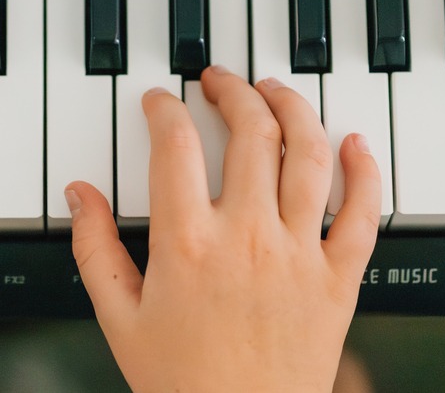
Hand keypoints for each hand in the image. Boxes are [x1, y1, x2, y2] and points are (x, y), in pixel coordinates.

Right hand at [68, 66, 380, 391]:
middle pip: (250, 132)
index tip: (160, 102)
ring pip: (308, 154)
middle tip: (220, 83)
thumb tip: (80, 196)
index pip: (175, 145)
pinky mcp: (339, 279)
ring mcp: (299, 255)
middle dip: (233, 92)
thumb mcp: (119, 320)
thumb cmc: (182, 386)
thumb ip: (95, 250)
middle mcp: (247, 238)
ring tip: (275, 93)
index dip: (164, 109)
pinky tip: (354, 143)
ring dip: (293, 109)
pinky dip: (364, 169)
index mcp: (187, 244)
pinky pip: (363, 212)